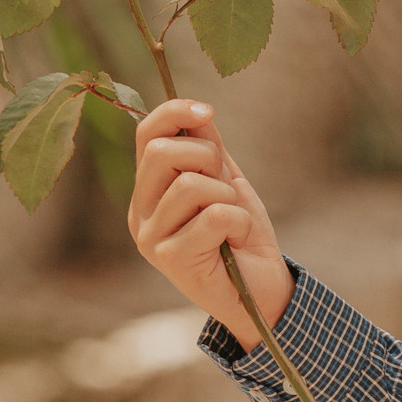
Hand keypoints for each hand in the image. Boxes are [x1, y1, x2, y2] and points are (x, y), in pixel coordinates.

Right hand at [129, 99, 293, 352]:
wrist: (261, 291)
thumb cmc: (242, 236)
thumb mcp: (227, 182)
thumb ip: (209, 148)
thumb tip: (197, 110)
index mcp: (149, 191)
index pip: (146, 136)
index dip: (175, 112)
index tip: (208, 110)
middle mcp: (140, 214)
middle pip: (162, 153)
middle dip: (208, 157)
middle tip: (226, 185)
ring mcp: (151, 239)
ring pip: (190, 184)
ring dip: (227, 196)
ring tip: (233, 220)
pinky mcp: (172, 260)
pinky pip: (212, 215)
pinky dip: (238, 221)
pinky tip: (236, 240)